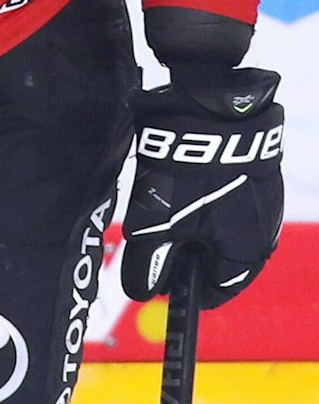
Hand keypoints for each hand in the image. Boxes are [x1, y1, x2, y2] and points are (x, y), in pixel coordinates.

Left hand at [121, 65, 284, 309]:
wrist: (213, 111)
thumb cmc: (188, 175)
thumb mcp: (158, 224)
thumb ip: (149, 263)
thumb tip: (141, 292)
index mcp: (247, 254)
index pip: (216, 290)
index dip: (183, 290)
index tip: (158, 285)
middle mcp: (262, 232)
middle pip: (219, 259)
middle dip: (185, 256)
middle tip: (153, 245)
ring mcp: (261, 201)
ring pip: (220, 229)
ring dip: (191, 227)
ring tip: (162, 211)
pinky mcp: (252, 175)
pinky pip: (225, 201)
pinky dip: (201, 201)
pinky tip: (179, 185)